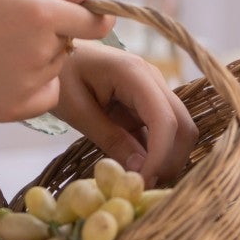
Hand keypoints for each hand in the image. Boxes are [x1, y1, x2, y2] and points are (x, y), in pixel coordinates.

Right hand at [0, 0, 117, 122]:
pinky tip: (3, 73)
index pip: (93, 22)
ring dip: (40, 59)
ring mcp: (29, 84)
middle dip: (52, 34)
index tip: (83, 15)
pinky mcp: (16, 110)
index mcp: (40, 14)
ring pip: (55, 68)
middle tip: (11, 29)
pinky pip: (46, 95)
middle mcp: (40, 51)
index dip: (92, 17)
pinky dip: (35, 86)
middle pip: (68, 43)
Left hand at [51, 40, 198, 185]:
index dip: (161, 155)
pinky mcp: (149, 102)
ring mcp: (154, 90)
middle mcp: (153, 79)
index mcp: (134, 73)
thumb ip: (109, 138)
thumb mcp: (77, 110)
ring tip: (138, 181)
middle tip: (142, 187)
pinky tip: (137, 170)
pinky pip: (163, 131)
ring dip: (165, 159)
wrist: (57, 52)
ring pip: (178, 130)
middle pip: (182, 126)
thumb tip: (140, 170)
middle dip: (168, 160)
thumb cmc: (61, 74)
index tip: (142, 182)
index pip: (164, 119)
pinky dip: (156, 153)